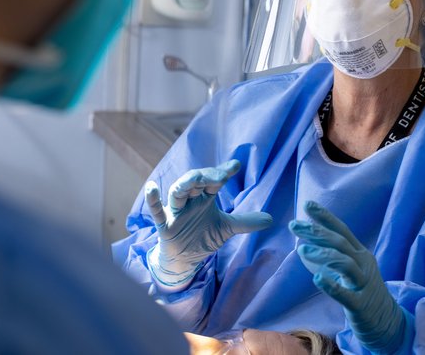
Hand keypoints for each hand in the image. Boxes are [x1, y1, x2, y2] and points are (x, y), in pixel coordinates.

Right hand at [146, 159, 272, 287]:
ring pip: (177, 191)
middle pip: (196, 181)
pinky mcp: (165, 224)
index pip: (214, 180)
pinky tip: (152, 187)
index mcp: (204, 197)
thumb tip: (271, 218)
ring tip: (195, 178)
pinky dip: (153, 199)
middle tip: (222, 176)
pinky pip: (157, 210)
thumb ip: (245, 222)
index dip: (223, 171)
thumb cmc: (201, 237)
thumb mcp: (226, 228)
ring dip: (186, 183)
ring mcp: (176, 211)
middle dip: (208, 176)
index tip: (236, 165)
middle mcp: (190, 200)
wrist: (184, 260)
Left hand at [289, 201, 405, 352]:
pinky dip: (331, 285)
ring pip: (345, 263)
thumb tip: (303, 245)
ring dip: (322, 254)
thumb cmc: (362, 291)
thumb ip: (329, 256)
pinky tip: (316, 278)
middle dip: (316, 231)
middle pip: (340, 242)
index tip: (308, 204)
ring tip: (301, 249)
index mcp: (359, 253)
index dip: (325, 216)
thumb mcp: (349, 269)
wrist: (387, 323)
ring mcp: (364, 283)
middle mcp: (363, 264)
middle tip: (294, 225)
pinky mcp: (361, 305)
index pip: (342, 230)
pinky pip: (346, 294)